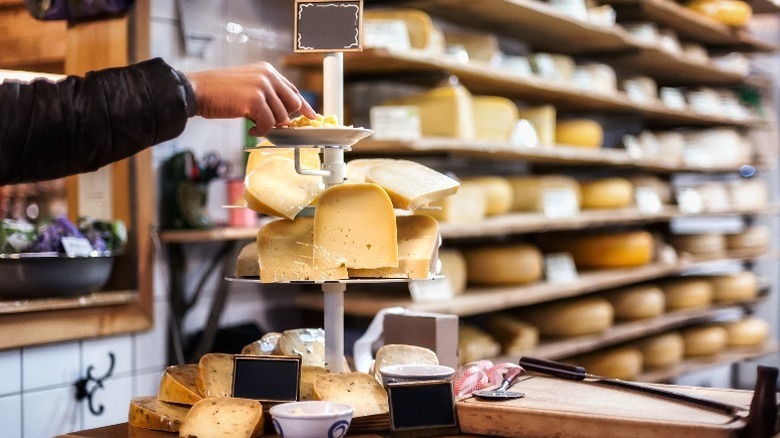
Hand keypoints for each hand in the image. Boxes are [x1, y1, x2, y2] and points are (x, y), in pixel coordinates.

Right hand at [185, 62, 316, 136]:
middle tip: (268, 124)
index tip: (311, 116)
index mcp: (267, 70)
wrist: (197, 90)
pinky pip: (269, 124)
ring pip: (282, 116)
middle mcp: (268, 75)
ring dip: (269, 126)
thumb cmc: (219, 92)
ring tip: (253, 124)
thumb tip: (285, 116)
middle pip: (292, 104)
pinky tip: (251, 129)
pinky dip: (261, 131)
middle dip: (283, 118)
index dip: (303, 105)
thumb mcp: (248, 86)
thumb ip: (267, 95)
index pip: (293, 89)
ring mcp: (262, 87)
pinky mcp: (255, 100)